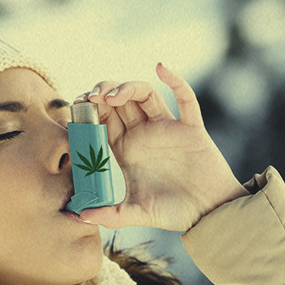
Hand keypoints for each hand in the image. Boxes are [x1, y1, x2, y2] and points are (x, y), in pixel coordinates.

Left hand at [74, 63, 248, 231]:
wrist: (208, 214)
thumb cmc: (171, 213)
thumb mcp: (136, 213)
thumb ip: (110, 214)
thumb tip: (78, 216)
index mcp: (125, 150)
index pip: (102, 121)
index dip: (89, 111)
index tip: (77, 107)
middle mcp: (143, 134)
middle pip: (119, 102)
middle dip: (103, 93)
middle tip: (91, 97)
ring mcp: (166, 128)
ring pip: (144, 94)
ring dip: (128, 87)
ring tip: (112, 95)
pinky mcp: (190, 127)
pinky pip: (185, 98)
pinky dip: (175, 80)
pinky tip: (161, 68)